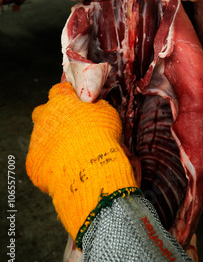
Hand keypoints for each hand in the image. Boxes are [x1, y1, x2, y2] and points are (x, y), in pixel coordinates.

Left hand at [26, 82, 138, 246]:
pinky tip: (66, 171)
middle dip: (56, 118)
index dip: (70, 97)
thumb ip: (97, 108)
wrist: (92, 173)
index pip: (60, 88)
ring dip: (53, 142)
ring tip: (73, 156)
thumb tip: (98, 106)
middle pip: (45, 111)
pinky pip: (41, 161)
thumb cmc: (105, 140)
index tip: (77, 104)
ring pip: (42, 137)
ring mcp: (38, 140)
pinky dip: (51, 164)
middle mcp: (45, 116)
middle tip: (74, 132)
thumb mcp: (108, 115)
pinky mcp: (34, 164)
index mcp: (63, 100)